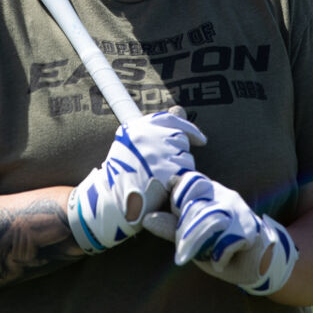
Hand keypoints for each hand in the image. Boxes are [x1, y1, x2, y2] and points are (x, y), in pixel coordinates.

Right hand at [68, 110, 205, 253]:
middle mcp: (146, 135)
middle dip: (178, 154)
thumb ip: (159, 127)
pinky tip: (166, 189)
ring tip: (160, 181)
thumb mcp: (134, 144)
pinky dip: (180, 181)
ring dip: (180, 170)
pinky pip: (186, 173)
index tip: (201, 141)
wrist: (112, 204)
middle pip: (180, 139)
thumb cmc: (124, 175)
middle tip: (161, 171)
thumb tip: (180, 109)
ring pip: (186, 157)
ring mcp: (157, 152)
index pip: (171, 119)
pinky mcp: (166, 171)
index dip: (188, 129)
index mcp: (136, 127)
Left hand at [143, 171, 297, 294]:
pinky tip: (218, 261)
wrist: (258, 262)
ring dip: (196, 243)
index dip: (177, 199)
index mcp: (209, 191)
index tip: (175, 216)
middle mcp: (225, 195)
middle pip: (195, 203)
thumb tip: (145, 219)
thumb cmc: (218, 244)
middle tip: (181, 247)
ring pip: (209, 221)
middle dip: (183, 229)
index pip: (188, 181)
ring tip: (190, 257)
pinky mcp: (250, 231)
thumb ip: (171, 226)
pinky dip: (219, 256)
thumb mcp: (190, 236)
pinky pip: (227, 242)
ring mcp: (239, 212)